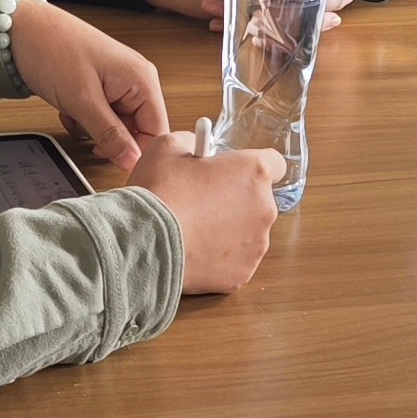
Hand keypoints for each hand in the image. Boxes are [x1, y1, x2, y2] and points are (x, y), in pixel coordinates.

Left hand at [8, 0, 170, 169]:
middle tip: (85, 128)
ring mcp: (118, 84)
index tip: (110, 158)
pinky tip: (69, 108)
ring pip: (116, 127)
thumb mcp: (82, 100)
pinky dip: (84, 120)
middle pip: (137, 131)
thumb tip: (132, 162)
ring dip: (93, 130)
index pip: (157, 132)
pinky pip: (101, 118)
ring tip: (74, 112)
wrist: (21, 29)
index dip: (136, 152)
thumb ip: (110, 134)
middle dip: (109, 138)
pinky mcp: (101, 88)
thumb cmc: (53, 49)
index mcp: (142, 80)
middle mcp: (136, 81)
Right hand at [132, 130, 286, 293]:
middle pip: (257, 201)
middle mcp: (264, 209)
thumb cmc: (159, 192)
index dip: (249, 167)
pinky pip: (233, 261)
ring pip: (246, 233)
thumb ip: (191, 143)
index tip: (231, 171)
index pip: (274, 163)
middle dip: (234, 200)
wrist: (142, 242)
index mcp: (253, 172)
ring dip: (226, 230)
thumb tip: (194, 149)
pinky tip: (191, 250)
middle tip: (201, 201)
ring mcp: (256, 245)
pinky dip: (217, 258)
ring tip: (192, 229)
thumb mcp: (168, 146)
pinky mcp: (242, 274)